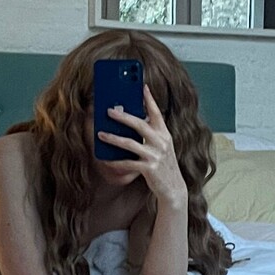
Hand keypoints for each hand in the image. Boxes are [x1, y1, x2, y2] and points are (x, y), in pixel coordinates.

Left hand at [98, 86, 187, 207]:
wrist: (173, 187)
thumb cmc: (163, 164)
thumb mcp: (161, 146)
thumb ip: (151, 133)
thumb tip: (133, 119)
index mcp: (165, 134)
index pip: (157, 113)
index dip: (149, 99)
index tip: (142, 87)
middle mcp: (162, 142)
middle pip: (140, 125)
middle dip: (123, 116)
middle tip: (109, 111)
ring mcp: (155, 156)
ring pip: (130, 143)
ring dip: (113, 138)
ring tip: (101, 134)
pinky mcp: (149, 169)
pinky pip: (128, 163)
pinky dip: (115, 161)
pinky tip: (105, 159)